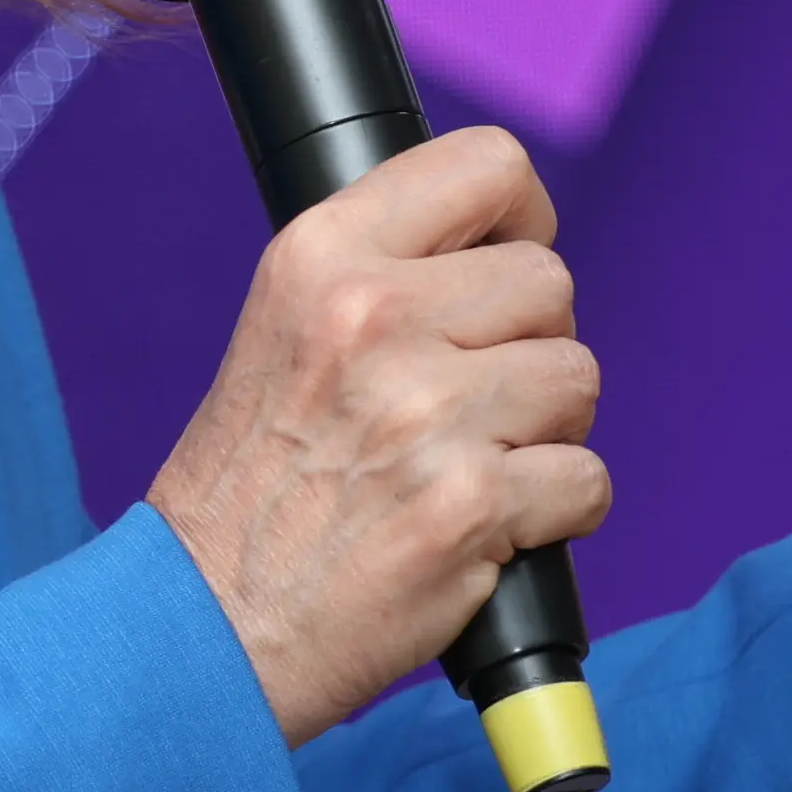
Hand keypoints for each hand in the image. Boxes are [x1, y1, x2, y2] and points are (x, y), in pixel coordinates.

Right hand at [142, 127, 608, 748]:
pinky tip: (488, 529)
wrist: (204, 628)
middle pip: (548, 281)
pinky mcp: (471, 505)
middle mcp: (373, 318)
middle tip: (473, 403)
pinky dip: (557, 514)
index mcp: (320, 257)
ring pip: (577, 377)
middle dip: (531, 345)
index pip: (486, 164)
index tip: (507, 263)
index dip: (522, 217)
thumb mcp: (282, 332)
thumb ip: (380, 277)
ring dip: (548, 431)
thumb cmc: (248, 491)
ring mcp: (426, 412)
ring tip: (470, 467)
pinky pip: (587, 479)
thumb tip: (505, 245)